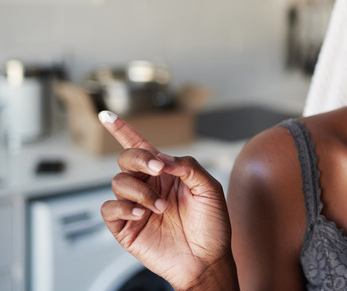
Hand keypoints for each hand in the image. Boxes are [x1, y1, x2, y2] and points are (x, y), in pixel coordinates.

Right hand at [98, 111, 234, 290]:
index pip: (142, 147)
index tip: (106, 115)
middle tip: (158, 170)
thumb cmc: (212, 225)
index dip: (123, 130)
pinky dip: (124, 207)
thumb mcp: (209, 188)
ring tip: (160, 208)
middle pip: (126, 159)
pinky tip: (143, 214)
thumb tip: (162, 158)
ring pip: (118, 182)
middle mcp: (148, 186)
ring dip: (140, 191)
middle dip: (139, 159)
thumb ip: (188, 166)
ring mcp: (135, 206)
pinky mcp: (125, 227)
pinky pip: (110, 208)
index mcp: (166, 174)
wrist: (207, 260)